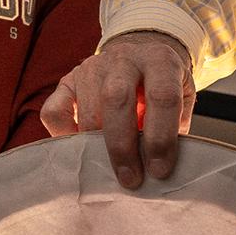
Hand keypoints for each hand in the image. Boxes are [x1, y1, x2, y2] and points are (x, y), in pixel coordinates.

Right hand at [40, 29, 194, 188]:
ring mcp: (91, 67)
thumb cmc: (161, 88)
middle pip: (117, 99)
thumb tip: (160, 172)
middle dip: (123, 147)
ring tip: (108, 171)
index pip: (162, 96)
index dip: (161, 138)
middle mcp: (124, 58)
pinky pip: (54, 112)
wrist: (140, 55)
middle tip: (130, 179)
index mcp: (160, 60)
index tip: (159, 171)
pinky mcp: (67, 81)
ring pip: (87, 110)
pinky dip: (63, 137)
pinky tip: (81, 151)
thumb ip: (174, 129)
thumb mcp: (181, 100)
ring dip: (96, 148)